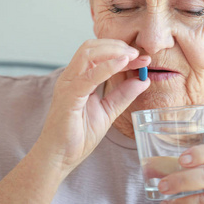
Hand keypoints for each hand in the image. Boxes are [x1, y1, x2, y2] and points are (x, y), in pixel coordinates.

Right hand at [37, 39, 150, 174]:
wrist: (60, 157)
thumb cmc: (79, 135)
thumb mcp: (108, 111)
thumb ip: (123, 95)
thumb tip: (143, 80)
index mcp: (79, 79)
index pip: (98, 54)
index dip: (121, 51)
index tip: (141, 57)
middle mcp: (71, 77)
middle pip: (92, 47)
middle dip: (117, 46)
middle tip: (138, 53)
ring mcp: (68, 85)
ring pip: (88, 54)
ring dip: (113, 51)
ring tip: (132, 56)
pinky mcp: (69, 97)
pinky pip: (89, 76)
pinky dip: (107, 66)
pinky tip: (123, 63)